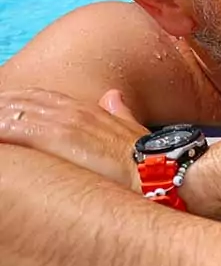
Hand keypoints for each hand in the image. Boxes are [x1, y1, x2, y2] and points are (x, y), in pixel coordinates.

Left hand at [0, 88, 145, 190]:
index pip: (42, 97)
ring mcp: (63, 123)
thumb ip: (120, 112)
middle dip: (1, 105)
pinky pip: (13, 128)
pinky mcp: (55, 138)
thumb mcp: (133, 130)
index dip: (20, 99)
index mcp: (87, 109)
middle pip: (23, 100)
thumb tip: (113, 96)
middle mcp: (72, 111)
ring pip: (13, 111)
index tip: (3, 103)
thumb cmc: (149, 158)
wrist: (159, 170)